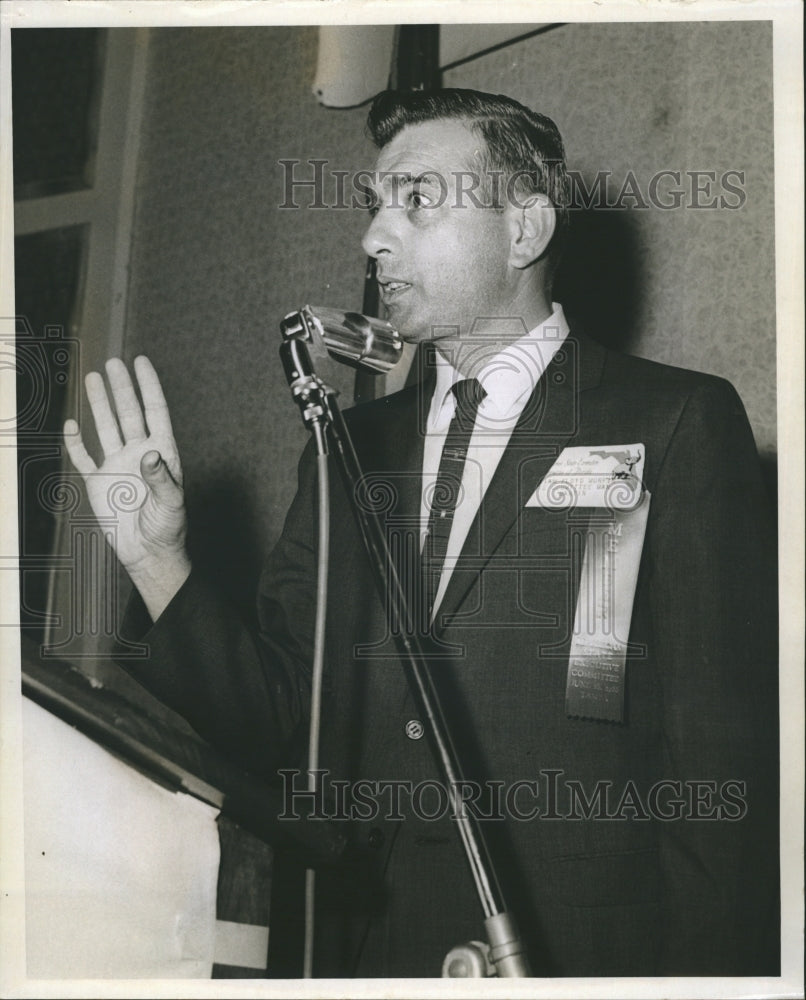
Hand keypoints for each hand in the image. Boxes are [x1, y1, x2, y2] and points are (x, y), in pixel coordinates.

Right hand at [64, 356, 189, 618]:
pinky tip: (71, 424)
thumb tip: (149, 454)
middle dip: (121, 388)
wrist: (147, 554)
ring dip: (99, 404)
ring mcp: (118, 465)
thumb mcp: (172, 504)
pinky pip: (84, 457)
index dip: (149, 387)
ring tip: (93, 378)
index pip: (155, 412)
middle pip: (129, 413)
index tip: (141, 362)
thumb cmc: (168, 529)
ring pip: (106, 426)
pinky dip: (75, 442)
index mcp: (162, 453)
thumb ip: (162, 479)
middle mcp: (139, 453)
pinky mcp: (99, 482)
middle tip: (113, 363)